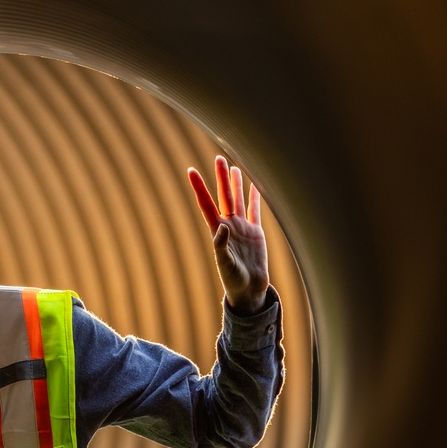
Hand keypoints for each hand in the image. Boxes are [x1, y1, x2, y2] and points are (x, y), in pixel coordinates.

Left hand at [186, 155, 270, 314]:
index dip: (199, 187)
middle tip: (219, 157)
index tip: (191, 171)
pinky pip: (256, 211)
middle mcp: (229, 225)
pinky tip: (255, 185)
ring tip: (233, 167)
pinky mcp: (256, 233)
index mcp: (218, 231)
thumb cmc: (233, 280)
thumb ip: (221, 246)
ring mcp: (243, 228)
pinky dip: (256, 198)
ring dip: (236, 184)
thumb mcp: (225, 264)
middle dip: (221, 178)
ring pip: (239, 200)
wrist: (249, 290)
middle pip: (224, 196)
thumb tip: (221, 227)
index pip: (207, 204)